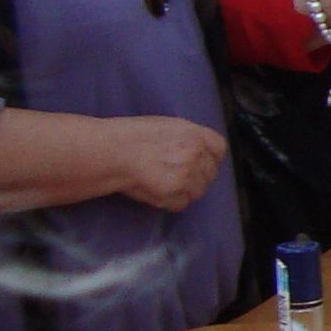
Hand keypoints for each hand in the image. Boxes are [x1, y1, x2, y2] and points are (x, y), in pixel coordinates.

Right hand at [110, 117, 227, 212]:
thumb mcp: (168, 126)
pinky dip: (171, 202)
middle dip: (196, 176)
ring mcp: (187, 175)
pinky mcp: (175, 193)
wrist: (112, 152)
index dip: (209, 156)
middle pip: (210, 172)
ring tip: (163, 184)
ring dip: (185, 191)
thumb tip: (200, 151)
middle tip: (175, 175)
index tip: (199, 161)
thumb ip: (189, 138)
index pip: (219, 149)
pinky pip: (182, 204)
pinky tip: (156, 192)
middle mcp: (196, 154)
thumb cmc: (132, 136)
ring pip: (198, 191)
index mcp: (196, 135)